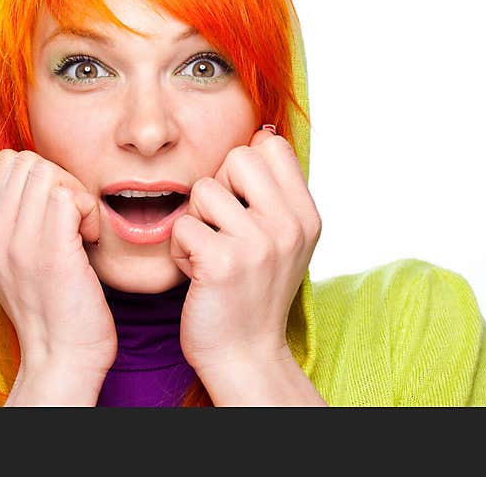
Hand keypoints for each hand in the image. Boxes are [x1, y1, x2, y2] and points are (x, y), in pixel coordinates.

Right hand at [0, 150, 116, 385]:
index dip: (40, 176)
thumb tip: (39, 179)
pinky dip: (87, 211)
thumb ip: (19, 219)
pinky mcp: (49, 253)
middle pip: (27, 161)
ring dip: (75, 195)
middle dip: (59, 180)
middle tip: (72, 220)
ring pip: (47, 172)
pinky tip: (88, 241)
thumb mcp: (19, 259)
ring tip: (80, 231)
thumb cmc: (53, 307)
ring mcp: (18, 243)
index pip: (7, 163)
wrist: (62, 358)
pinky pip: (68, 196)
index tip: (56, 212)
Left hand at [170, 128, 322, 378]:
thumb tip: (261, 132)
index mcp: (306, 215)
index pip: (270, 145)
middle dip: (218, 188)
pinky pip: (183, 224)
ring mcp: (259, 243)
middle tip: (221, 230)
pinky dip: (179, 250)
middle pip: (237, 156)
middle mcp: (290, 225)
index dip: (244, 168)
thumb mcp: (282, 239)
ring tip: (208, 253)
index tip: (241, 206)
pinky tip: (196, 272)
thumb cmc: (253, 292)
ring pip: (203, 190)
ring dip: (195, 222)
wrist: (245, 354)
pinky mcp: (224, 262)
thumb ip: (274, 193)